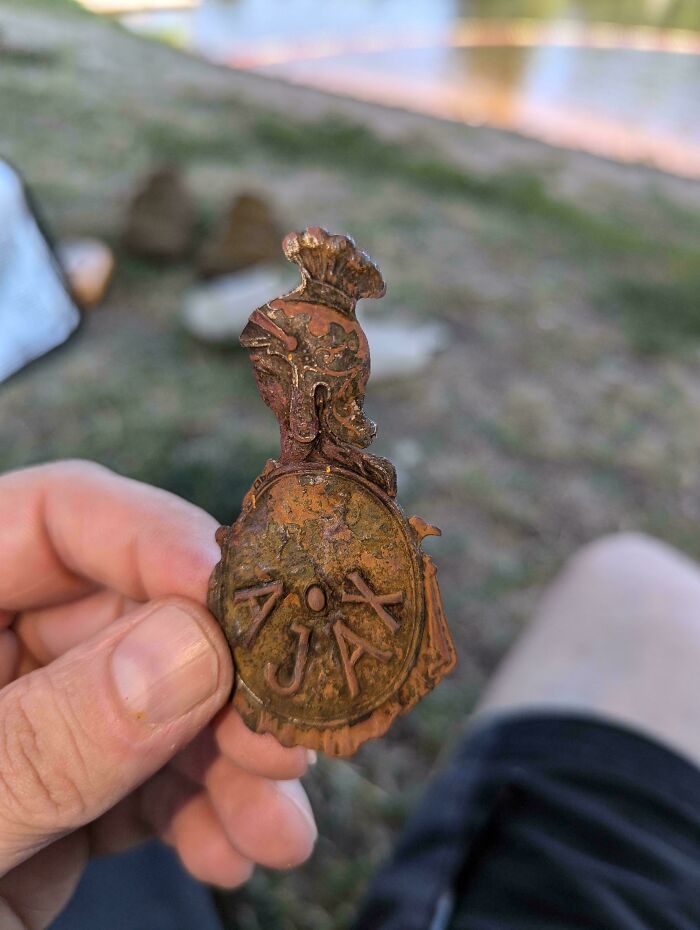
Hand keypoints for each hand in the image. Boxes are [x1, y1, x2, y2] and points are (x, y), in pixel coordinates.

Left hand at [0, 461, 315, 928]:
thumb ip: (44, 742)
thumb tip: (192, 650)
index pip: (48, 520)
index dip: (152, 540)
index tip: (243, 597)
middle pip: (129, 615)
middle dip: (219, 680)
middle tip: (285, 736)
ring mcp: (24, 726)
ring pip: (157, 699)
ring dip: (229, 760)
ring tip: (281, 827)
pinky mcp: (55, 796)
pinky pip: (147, 776)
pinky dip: (202, 809)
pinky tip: (238, 849)